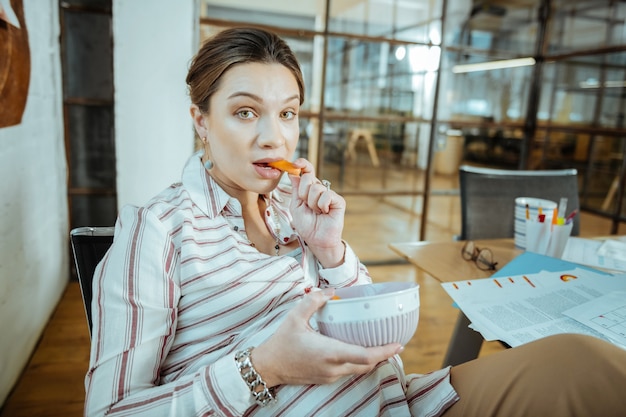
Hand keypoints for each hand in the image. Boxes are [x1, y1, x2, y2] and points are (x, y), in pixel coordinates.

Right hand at [251, 288, 402, 386]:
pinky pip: (349, 371)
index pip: (364, 356)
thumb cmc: (281, 342)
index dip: (384, 352)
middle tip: (396, 344)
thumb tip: (331, 291)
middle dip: (383, 355)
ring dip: (372, 360)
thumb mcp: (295, 317)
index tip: (398, 344)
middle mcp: (333, 368)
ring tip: (383, 347)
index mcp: (329, 353)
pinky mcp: (326, 378)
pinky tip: (361, 352)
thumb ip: (313, 301)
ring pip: (359, 370)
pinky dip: (359, 363)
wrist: (269, 366)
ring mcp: (330, 376)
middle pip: (367, 365)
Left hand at [288, 159, 345, 266]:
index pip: (306, 171)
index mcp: (308, 189)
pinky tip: (324, 212)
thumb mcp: (295, 205)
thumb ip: (295, 189)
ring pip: (316, 188)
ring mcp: (329, 194)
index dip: (302, 164)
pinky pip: (326, 195)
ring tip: (316, 212)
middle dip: (303, 192)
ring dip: (312, 203)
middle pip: (308, 177)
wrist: (316, 239)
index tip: (295, 163)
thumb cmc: (306, 225)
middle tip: (306, 205)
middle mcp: (319, 189)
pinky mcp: (338, 200)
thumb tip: (293, 172)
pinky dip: (322, 205)